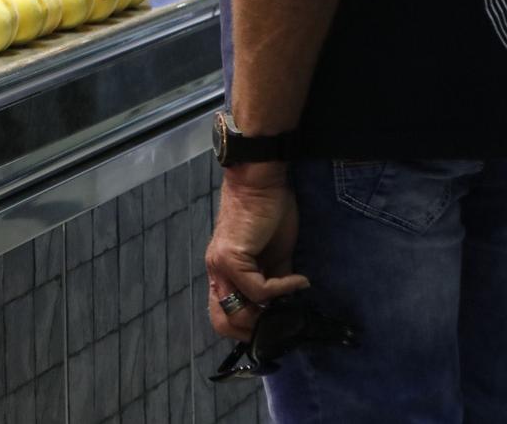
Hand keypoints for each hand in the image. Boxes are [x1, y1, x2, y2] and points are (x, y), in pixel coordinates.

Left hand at [206, 163, 310, 339]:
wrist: (261, 182)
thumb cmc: (269, 215)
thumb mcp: (275, 258)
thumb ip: (275, 283)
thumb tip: (287, 309)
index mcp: (223, 274)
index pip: (223, 317)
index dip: (249, 329)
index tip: (277, 326)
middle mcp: (215, 272)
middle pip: (223, 323)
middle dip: (255, 331)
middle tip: (283, 320)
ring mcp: (220, 265)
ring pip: (237, 312)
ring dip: (271, 313)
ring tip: (293, 295)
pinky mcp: (232, 257)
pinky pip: (259, 290)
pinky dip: (284, 289)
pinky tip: (298, 279)